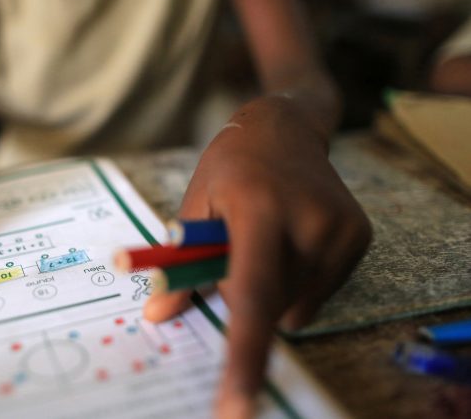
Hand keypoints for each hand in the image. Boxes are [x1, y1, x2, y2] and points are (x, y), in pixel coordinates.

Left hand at [143, 98, 370, 417]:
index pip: (252, 293)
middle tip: (233, 253)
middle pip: (270, 304)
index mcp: (259, 209)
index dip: (244, 352)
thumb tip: (159, 315)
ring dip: (269, 290)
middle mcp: (309, 221)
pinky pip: (316, 292)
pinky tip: (290, 240)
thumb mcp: (194, 206)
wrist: (284, 128)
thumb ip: (180, 264)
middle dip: (243, 297)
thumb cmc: (229, 167)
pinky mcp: (360, 237)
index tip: (236, 403)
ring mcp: (341, 230)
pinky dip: (294, 282)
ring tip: (264, 240)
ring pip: (294, 303)